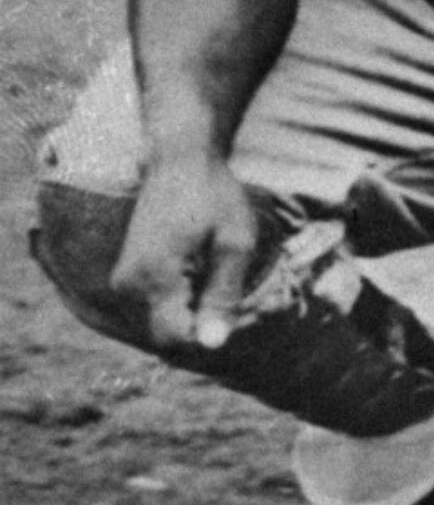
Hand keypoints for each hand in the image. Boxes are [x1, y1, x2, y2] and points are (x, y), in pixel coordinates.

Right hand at [111, 156, 257, 350]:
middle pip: (169, 335)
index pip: (177, 338)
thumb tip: (212, 345)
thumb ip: (223, 294)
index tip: (239, 307)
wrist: (179, 159)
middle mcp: (129, 284)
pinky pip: (155, 306)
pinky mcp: (125, 276)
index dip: (212, 332)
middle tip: (235, 289)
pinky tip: (202, 272)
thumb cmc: (214, 194)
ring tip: (219, 275)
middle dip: (203, 324)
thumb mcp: (234, 241)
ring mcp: (123, 280)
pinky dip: (182, 300)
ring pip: (162, 322)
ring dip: (193, 312)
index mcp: (154, 276)